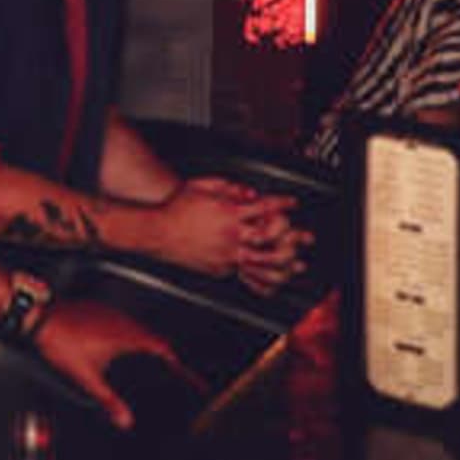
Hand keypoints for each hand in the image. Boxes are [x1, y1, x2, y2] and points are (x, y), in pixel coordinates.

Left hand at [31, 299, 183, 427]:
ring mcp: (108, 311)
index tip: (184, 371)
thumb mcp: (87, 377)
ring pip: (135, 326)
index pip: (161, 347)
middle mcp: (120, 320)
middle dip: (161, 353)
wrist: (38, 319)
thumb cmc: (61, 343)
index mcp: (125, 335)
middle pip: (151, 336)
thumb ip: (108, 400)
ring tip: (148, 359)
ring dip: (143, 341)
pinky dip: (126, 332)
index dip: (176, 360)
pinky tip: (119, 345)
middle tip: (169, 368)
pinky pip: (119, 320)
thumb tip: (125, 420)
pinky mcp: (96, 308)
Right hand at [146, 177, 292, 282]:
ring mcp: (226, 253)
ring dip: (281, 261)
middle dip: (291, 236)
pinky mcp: (219, 267)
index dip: (281, 203)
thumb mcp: (200, 187)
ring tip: (293, 261)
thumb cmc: (176, 208)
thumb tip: (249, 193)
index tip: (292, 203)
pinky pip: (242, 271)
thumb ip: (227, 187)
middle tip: (303, 236)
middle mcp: (230, 234)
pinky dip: (256, 271)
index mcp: (228, 212)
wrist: (157, 231)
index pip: (264, 207)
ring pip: (262, 260)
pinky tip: (263, 272)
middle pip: (270, 237)